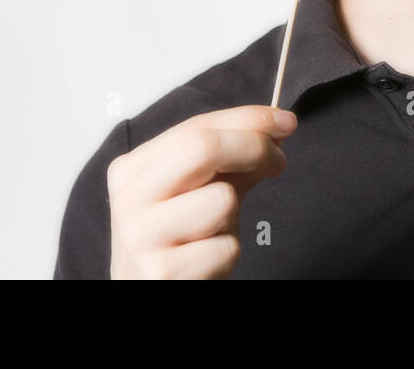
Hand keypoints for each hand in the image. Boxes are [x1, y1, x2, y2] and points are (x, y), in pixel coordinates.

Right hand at [106, 104, 296, 278]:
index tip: (285, 121)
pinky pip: (226, 247)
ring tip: (213, 233)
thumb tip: (276, 129)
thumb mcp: (197, 193)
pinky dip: (228, 254)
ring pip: (222, 199)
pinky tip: (205, 263)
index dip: (248, 119)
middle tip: (279, 162)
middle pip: (203, 147)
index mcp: (132, 170)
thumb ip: (230, 160)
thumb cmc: (177, 242)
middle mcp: (129, 199)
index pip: (196, 127)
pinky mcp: (163, 274)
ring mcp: (141, 237)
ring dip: (234, 217)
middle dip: (253, 148)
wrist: (150, 295)